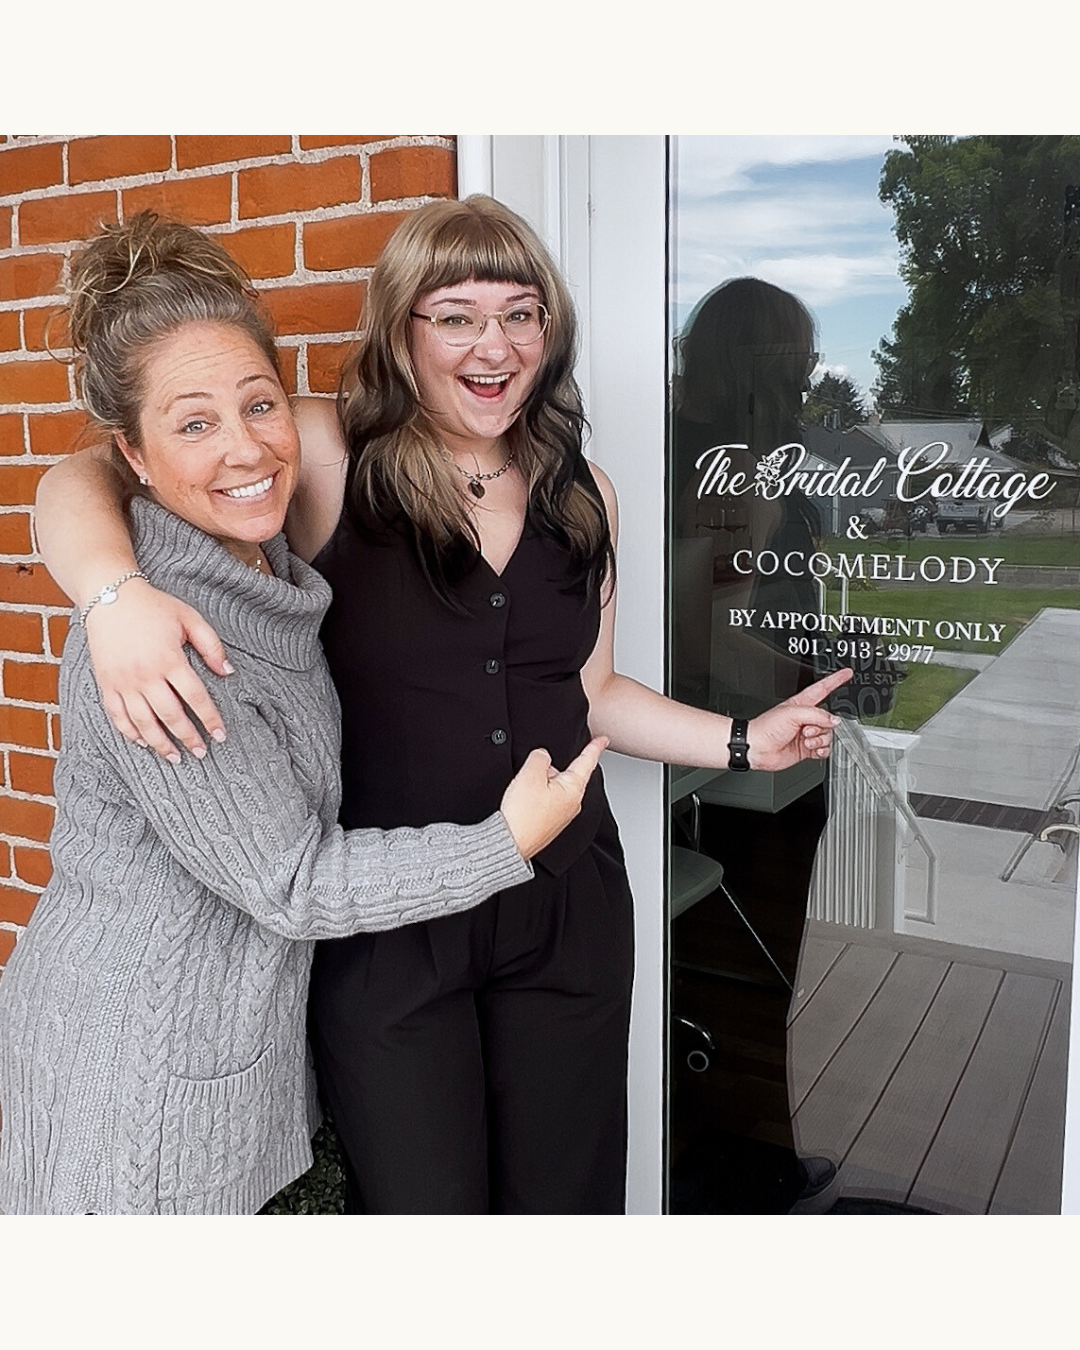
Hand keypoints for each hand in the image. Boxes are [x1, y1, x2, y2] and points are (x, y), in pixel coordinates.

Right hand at [84, 579, 230, 760]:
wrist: (110, 597)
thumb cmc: (154, 607)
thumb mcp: (190, 618)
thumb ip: (211, 646)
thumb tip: (227, 673)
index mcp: (169, 659)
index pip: (195, 697)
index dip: (210, 718)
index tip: (220, 735)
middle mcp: (145, 675)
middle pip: (170, 715)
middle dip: (188, 737)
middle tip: (201, 753)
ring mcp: (123, 682)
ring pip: (143, 722)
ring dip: (160, 743)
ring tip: (174, 757)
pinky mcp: (107, 684)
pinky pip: (117, 715)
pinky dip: (130, 732)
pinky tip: (143, 742)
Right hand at [499, 737, 608, 859]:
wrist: (510, 843)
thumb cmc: (522, 815)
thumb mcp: (530, 774)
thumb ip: (541, 757)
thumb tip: (543, 757)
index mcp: (573, 789)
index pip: (587, 761)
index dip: (594, 747)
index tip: (602, 739)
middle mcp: (572, 803)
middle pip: (563, 773)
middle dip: (548, 769)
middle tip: (531, 773)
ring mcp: (562, 814)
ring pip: (552, 787)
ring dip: (539, 784)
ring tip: (523, 793)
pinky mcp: (550, 822)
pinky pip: (545, 800)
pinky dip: (535, 797)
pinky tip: (523, 802)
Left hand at [746, 667, 852, 771]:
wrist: (757, 748)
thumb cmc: (766, 727)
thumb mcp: (792, 713)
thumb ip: (817, 715)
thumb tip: (834, 720)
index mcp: (801, 703)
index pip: (823, 688)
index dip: (836, 680)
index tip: (847, 673)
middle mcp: (806, 718)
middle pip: (829, 718)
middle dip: (822, 725)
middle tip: (807, 729)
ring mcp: (807, 733)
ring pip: (828, 734)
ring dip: (819, 739)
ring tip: (805, 739)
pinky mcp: (807, 748)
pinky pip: (824, 749)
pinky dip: (821, 750)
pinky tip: (812, 748)